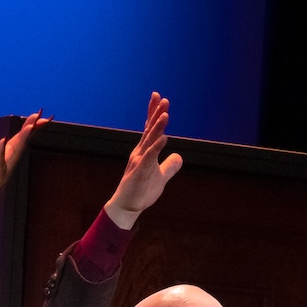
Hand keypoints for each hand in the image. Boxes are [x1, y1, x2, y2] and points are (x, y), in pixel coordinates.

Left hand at [0, 111, 44, 225]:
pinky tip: (3, 142)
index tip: (35, 117)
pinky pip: (0, 166)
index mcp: (3, 159)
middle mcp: (6, 165)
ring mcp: (2, 173)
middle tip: (39, 117)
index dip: (25, 129)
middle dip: (29, 130)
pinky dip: (2, 154)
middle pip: (19, 144)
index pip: (16, 141)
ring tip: (29, 127)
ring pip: (14, 153)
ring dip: (21, 139)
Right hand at [104, 92, 182, 228]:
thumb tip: (179, 157)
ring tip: (165, 114)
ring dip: (157, 127)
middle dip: (156, 114)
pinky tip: (164, 138)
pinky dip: (157, 147)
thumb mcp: (161, 177)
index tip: (158, 98)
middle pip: (150, 130)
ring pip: (150, 141)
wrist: (127, 208)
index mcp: (145, 151)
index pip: (150, 129)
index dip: (154, 112)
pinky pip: (150, 157)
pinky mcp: (141, 172)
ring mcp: (140, 162)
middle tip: (162, 98)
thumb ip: (169, 166)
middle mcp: (141, 153)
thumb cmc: (141, 191)